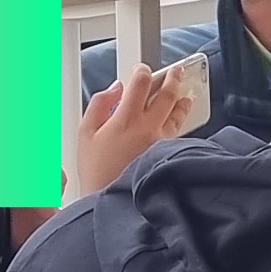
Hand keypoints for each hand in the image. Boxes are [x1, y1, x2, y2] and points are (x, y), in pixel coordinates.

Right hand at [65, 58, 195, 199]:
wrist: (113, 202)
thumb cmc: (96, 173)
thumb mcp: (85, 134)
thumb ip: (99, 104)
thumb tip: (115, 89)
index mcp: (126, 118)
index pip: (140, 82)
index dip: (142, 70)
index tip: (142, 69)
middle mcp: (148, 127)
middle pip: (167, 93)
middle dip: (173, 78)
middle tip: (176, 71)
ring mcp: (163, 141)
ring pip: (178, 113)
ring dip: (182, 100)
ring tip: (185, 95)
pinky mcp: (170, 155)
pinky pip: (179, 132)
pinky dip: (180, 122)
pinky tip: (180, 120)